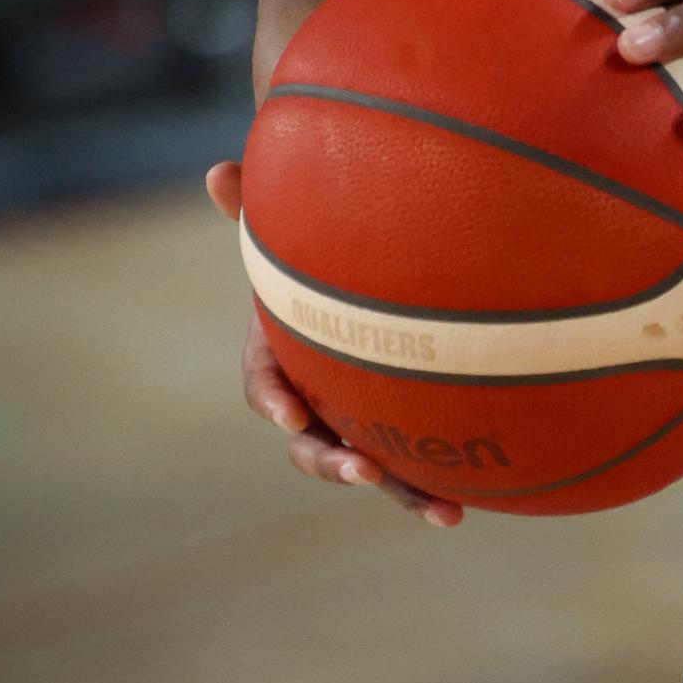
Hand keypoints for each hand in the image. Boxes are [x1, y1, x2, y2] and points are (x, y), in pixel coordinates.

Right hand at [207, 159, 463, 526]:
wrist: (355, 281)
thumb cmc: (311, 253)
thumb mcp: (283, 231)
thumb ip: (251, 207)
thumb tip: (216, 169)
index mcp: (277, 357)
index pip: (264, 385)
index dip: (273, 400)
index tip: (291, 410)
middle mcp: (313, 400)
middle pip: (311, 444)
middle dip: (332, 461)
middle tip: (362, 468)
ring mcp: (354, 421)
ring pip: (368, 467)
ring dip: (399, 492)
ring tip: (442, 513)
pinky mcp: (393, 431)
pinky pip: (410, 464)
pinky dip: (432, 487)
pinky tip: (466, 507)